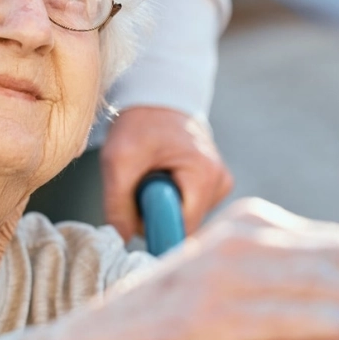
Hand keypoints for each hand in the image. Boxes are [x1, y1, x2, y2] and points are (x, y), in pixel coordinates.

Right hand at [0, 199, 338, 339]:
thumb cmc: (174, 322)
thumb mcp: (227, 284)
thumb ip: (280, 277)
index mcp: (249, 223)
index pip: (336, 243)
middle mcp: (241, 237)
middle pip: (338, 260)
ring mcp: (227, 273)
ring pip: (321, 288)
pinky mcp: (213, 315)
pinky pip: (288, 322)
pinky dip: (331, 334)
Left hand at [101, 106, 232, 239]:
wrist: (156, 98)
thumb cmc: (140, 124)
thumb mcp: (119, 160)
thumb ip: (117, 204)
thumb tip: (121, 241)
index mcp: (205, 175)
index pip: (183, 229)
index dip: (156, 228)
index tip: (136, 216)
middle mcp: (220, 181)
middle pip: (185, 224)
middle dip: (157, 214)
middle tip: (139, 188)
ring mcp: (220, 182)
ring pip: (186, 217)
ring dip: (162, 206)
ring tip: (150, 178)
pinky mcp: (215, 183)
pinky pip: (190, 207)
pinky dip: (171, 199)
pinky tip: (163, 178)